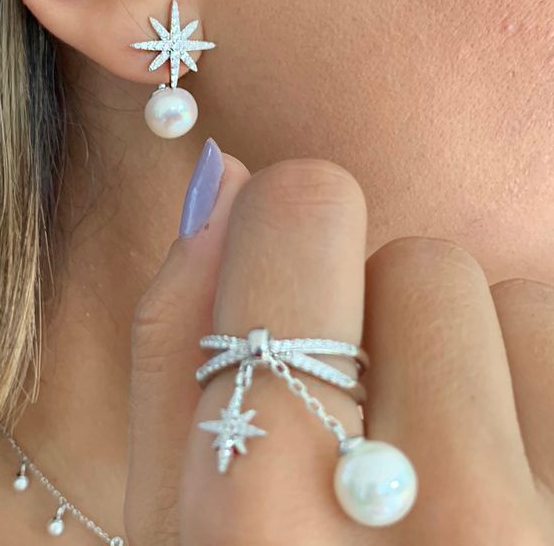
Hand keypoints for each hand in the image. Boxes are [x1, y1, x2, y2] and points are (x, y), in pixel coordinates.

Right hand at [125, 152, 553, 544]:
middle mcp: (435, 522)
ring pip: (523, 306)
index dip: (285, 229)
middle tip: (356, 425)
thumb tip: (221, 175)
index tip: (284, 274)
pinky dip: (533, 399)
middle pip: (423, 262)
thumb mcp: (169, 519)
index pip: (303, 215)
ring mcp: (549, 529)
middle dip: (376, 321)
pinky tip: (499, 480)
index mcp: (268, 512)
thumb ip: (171, 344)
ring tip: (429, 465)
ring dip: (466, 366)